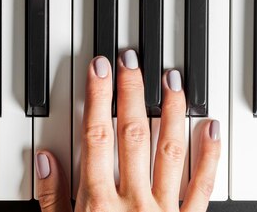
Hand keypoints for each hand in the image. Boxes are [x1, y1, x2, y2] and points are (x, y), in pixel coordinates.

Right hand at [36, 50, 220, 211]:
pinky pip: (202, 185)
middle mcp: (133, 200)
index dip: (97, 97)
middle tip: (132, 59)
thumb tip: (45, 158)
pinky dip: (209, 155)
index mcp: (99, 202)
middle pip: (133, 134)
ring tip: (172, 79)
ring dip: (171, 111)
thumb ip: (50, 198)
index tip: (99, 68)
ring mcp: (164, 210)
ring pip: (169, 150)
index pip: (96, 135)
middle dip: (132, 92)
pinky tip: (211, 126)